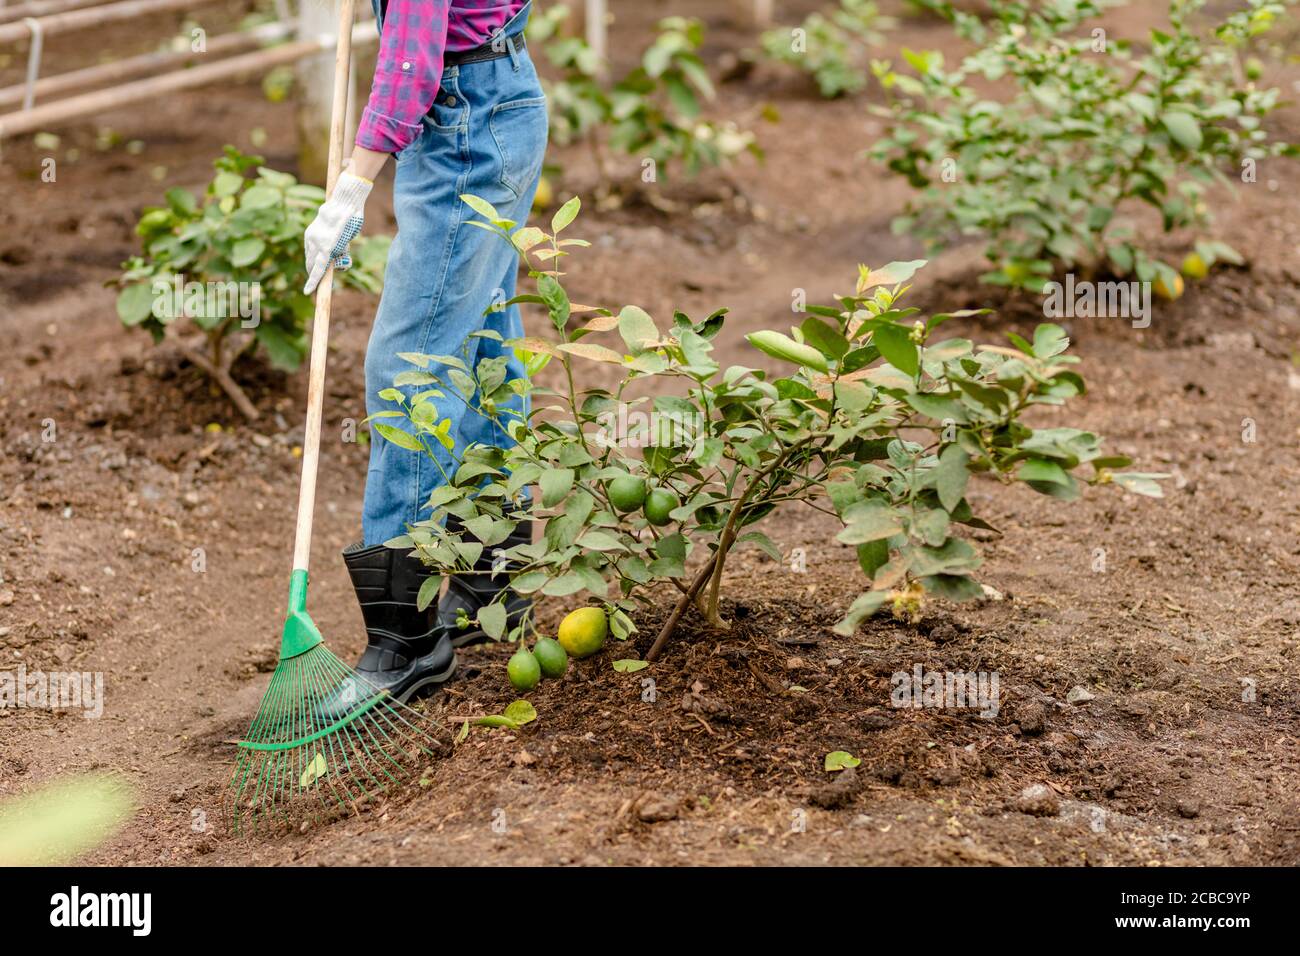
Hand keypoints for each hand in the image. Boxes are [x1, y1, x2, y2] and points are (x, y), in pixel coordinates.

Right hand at [303, 167, 373, 294]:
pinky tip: (322, 253)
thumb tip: (336, 264)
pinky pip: (310, 248)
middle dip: (315, 275)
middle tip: (320, 283)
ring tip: (327, 262)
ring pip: (310, 257)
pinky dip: (314, 254)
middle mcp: (315, 241)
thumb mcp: (349, 241)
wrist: (344, 201)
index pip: (318, 269)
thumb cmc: (351, 222)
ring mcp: (310, 236)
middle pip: (311, 265)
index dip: (313, 281)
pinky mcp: (309, 232)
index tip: (307, 292)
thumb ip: (341, 253)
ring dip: (314, 264)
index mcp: (327, 246)